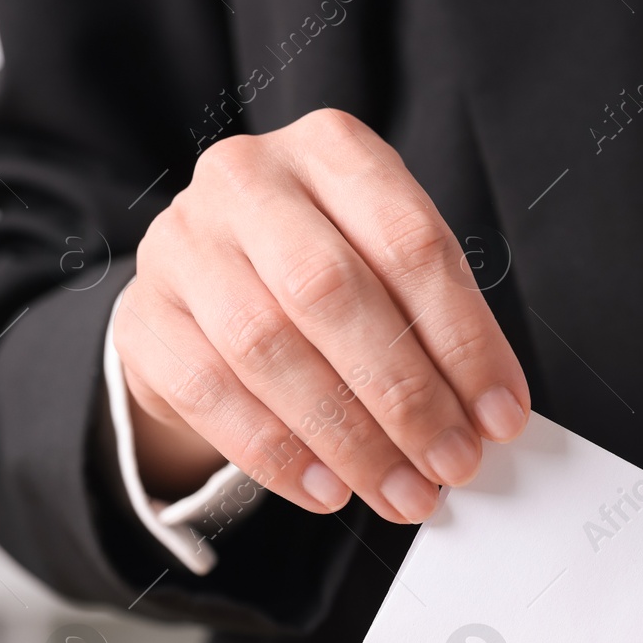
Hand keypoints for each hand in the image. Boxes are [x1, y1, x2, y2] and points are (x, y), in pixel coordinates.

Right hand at [115, 108, 528, 523]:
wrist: (209, 289)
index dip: (464, 339)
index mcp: (333, 150)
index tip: (501, 416)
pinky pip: (210, 394)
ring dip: (349, 438)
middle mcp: (249, 181)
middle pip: (332, 292)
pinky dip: (278, 454)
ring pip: (268, 348)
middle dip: (405, 395)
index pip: (410, 244)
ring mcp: (182, 245)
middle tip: (453, 464)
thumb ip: (440, 326)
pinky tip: (329, 490)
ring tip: (403, 492)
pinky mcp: (142, 316)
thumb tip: (490, 414)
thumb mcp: (391, 270)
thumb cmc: (326, 275)